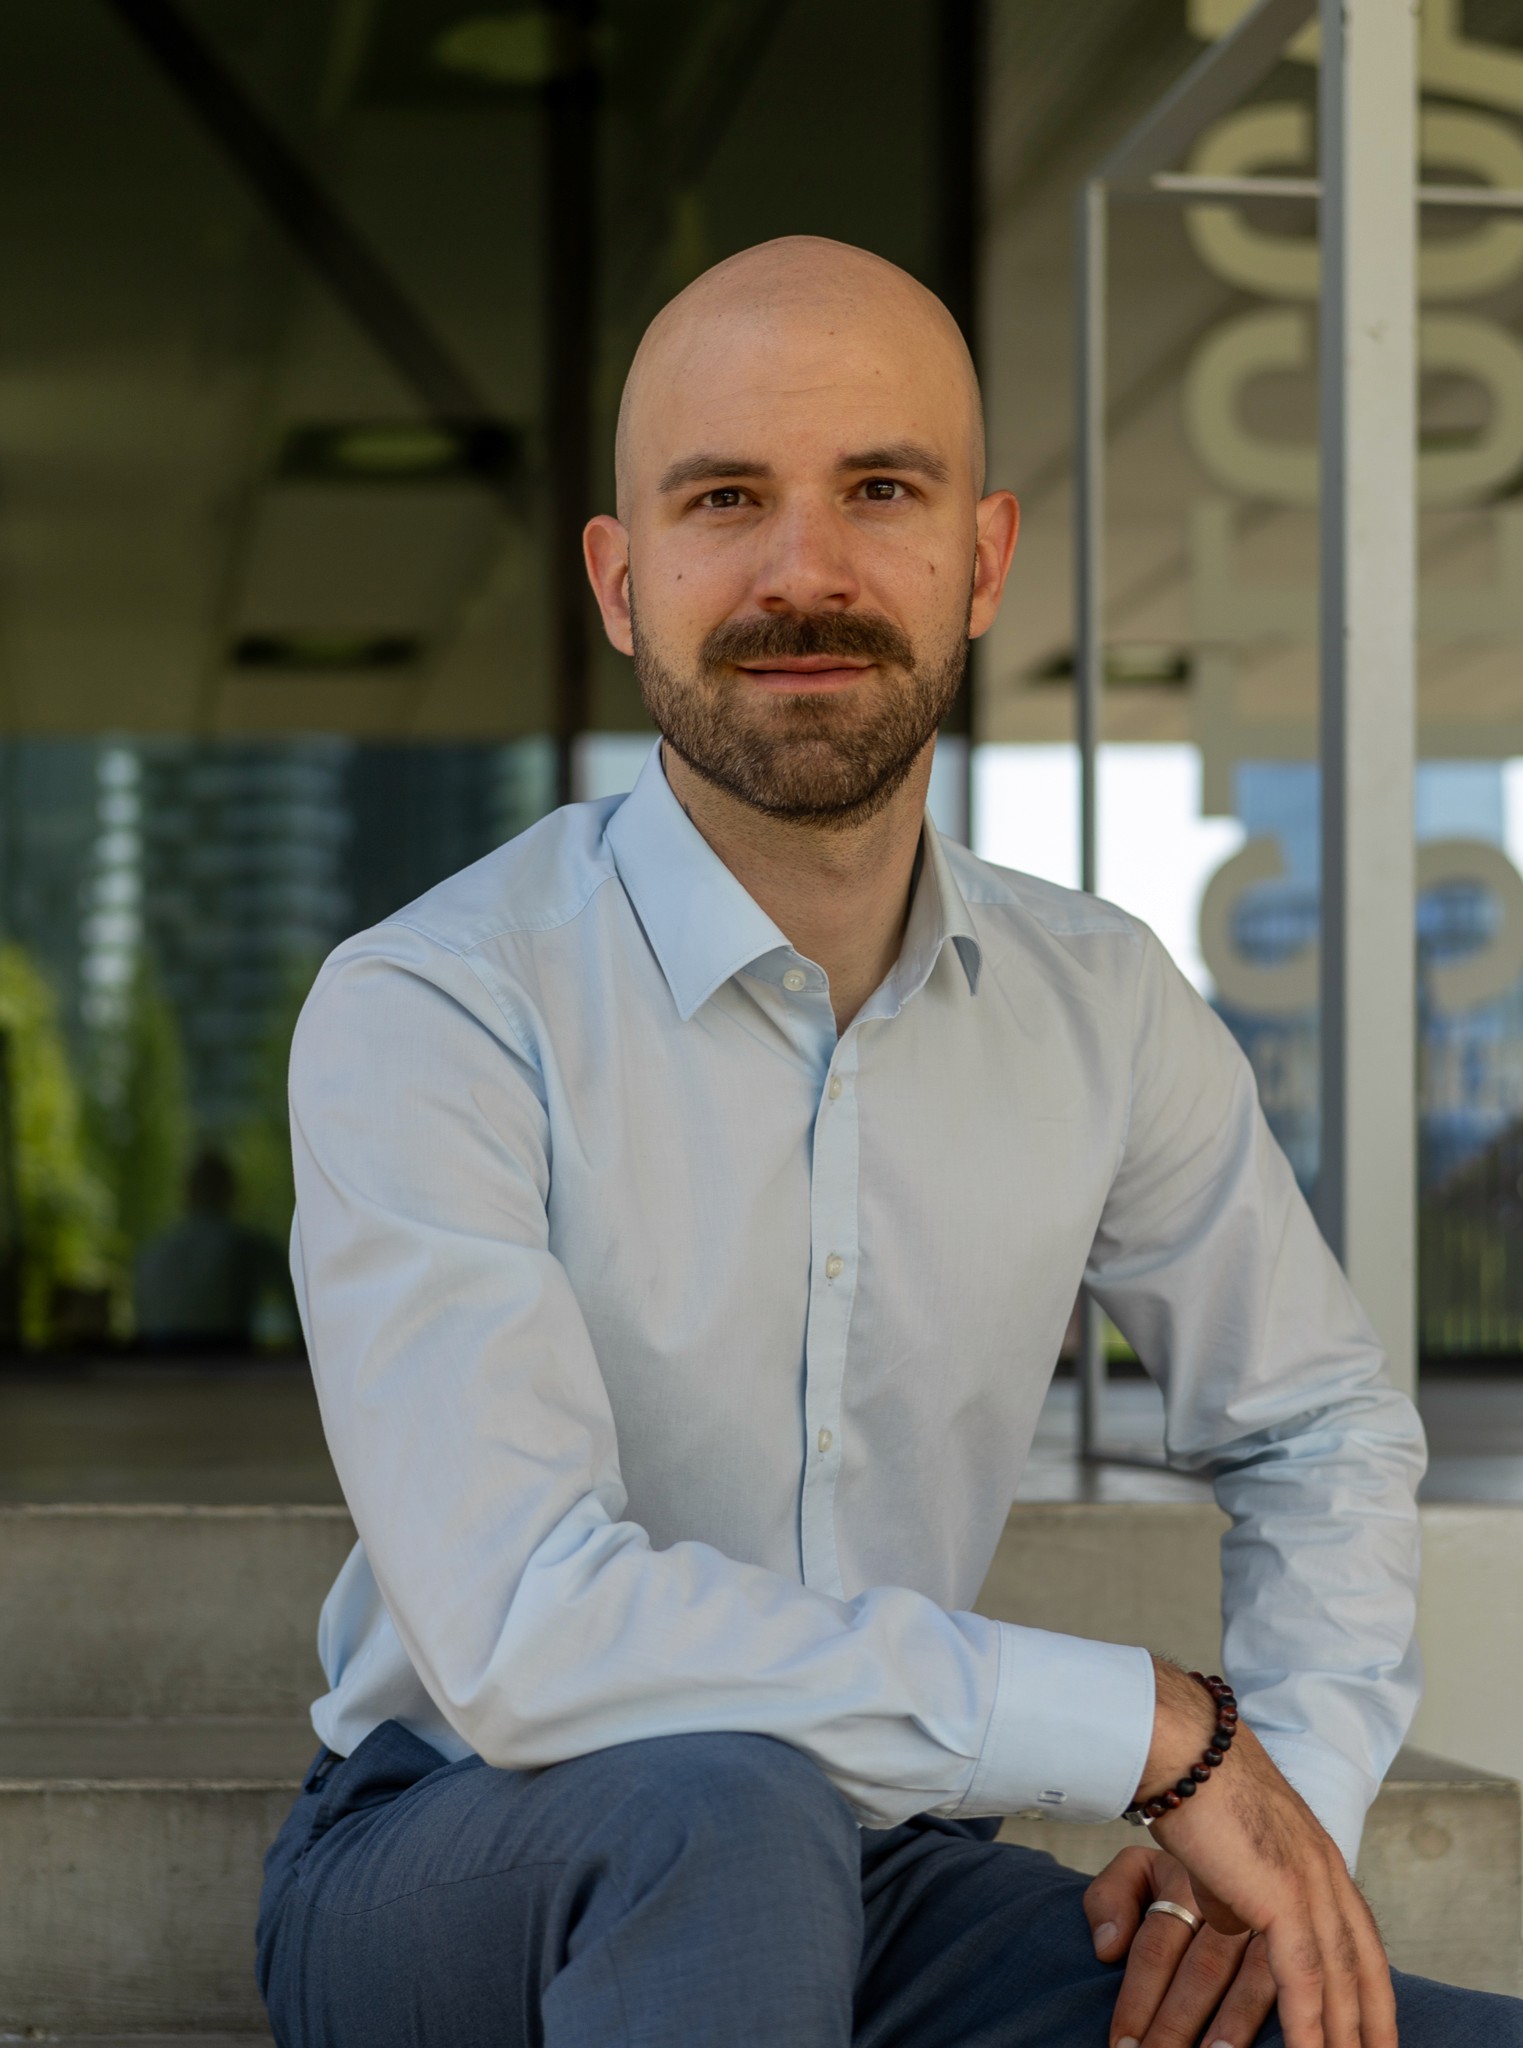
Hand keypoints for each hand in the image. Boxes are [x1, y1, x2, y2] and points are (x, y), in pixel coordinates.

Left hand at [1084, 1844, 1275, 2047]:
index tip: (1122, 2045)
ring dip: (1235, 2025)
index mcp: (1185, 1879)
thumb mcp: (1136, 1872)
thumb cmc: (1174, 1883)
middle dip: (1177, 2024)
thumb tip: (1109, 1949)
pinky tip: (1283, 2043)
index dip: (1137, 1998)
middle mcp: (1231, 1900)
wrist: (1234, 1850)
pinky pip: (1294, 1984)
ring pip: (1255, 1978)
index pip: (1157, 1944)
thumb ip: (1110, 1898)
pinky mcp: (1303, 1945)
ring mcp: (1273, 1922)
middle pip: (1203, 1969)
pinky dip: (1286, 2020)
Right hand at [1133, 1660, 1394, 2047]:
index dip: (1369, 1988)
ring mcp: (1311, 1882)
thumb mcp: (1225, 1851)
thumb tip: (1234, 1926)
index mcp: (1316, 1857)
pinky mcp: (1285, 1896)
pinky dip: (1312, 2026)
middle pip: (1364, 1965)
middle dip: (1374, 2022)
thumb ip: (1238, 1891)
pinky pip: (1306, 1979)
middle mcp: (1326, 1870)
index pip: (1357, 1938)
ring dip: (1345, 2036)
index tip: (1374, 2030)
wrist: (1181, 1746)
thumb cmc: (1191, 1783)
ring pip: (1341, 1979)